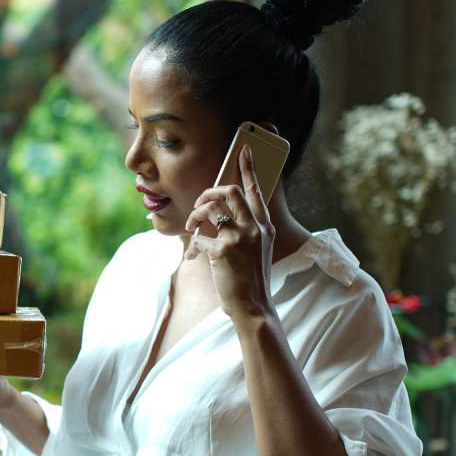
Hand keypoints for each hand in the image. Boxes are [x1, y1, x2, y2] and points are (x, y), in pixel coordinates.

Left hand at [183, 144, 275, 319]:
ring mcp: (239, 239)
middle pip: (230, 192)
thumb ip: (246, 230)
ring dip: (195, 215)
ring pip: (211, 209)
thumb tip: (219, 215)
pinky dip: (191, 247)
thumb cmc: (251, 279)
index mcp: (264, 226)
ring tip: (192, 227)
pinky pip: (199, 238)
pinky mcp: (223, 251)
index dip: (248, 169)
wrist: (254, 306)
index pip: (256, 191)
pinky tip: (192, 257)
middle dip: (209, 192)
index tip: (243, 149)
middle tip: (200, 204)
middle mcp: (254, 228)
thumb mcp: (257, 250)